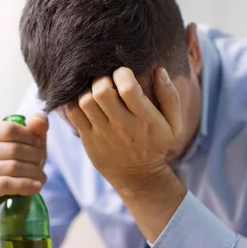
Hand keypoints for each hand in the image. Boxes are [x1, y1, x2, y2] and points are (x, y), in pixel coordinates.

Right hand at [0, 114, 48, 214]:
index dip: (30, 137)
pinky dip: (25, 185)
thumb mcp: (31, 145)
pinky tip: (36, 187)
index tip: (39, 145)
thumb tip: (38, 120)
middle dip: (35, 157)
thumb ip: (37, 128)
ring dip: (33, 173)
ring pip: (12, 167)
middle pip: (13, 149)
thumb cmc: (20, 165)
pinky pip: (5, 184)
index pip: (10, 129)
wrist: (8, 197)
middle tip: (42, 164)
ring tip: (41, 177)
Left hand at [65, 67, 181, 193]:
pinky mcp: (88, 139)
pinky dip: (74, 103)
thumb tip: (159, 70)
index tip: (124, 75)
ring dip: (88, 91)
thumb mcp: (173, 124)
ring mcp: (103, 133)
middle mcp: (122, 125)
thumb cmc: (156, 145)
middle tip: (107, 83)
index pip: (127, 87)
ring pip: (85, 101)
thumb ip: (169, 96)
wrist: (138, 177)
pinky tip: (85, 103)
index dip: (122, 73)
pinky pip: (73, 114)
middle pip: (102, 91)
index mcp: (143, 118)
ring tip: (96, 94)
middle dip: (102, 79)